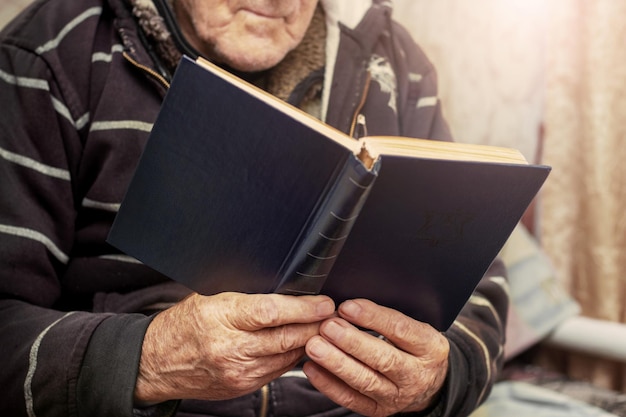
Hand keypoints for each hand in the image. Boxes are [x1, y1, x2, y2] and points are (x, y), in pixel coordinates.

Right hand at [134, 292, 334, 403]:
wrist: (155, 363)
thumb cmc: (182, 325)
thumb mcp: (209, 297)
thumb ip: (246, 295)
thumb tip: (284, 289)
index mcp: (221, 317)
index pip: (272, 312)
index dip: (304, 308)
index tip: (324, 303)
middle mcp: (230, 347)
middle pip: (285, 337)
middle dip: (316, 326)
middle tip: (334, 316)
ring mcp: (237, 371)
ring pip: (287, 356)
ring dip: (309, 342)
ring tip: (324, 329)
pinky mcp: (241, 387)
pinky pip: (277, 370)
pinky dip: (292, 357)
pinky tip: (299, 346)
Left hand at [303, 299, 448, 416]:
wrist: (427, 383)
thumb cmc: (415, 347)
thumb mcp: (416, 328)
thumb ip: (388, 317)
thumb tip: (350, 304)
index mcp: (429, 347)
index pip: (400, 330)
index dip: (373, 318)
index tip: (347, 306)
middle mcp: (416, 374)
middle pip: (383, 359)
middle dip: (351, 342)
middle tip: (327, 327)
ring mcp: (397, 396)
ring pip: (365, 381)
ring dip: (336, 363)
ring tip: (315, 346)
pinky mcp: (378, 409)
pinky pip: (351, 399)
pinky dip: (328, 384)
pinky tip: (312, 368)